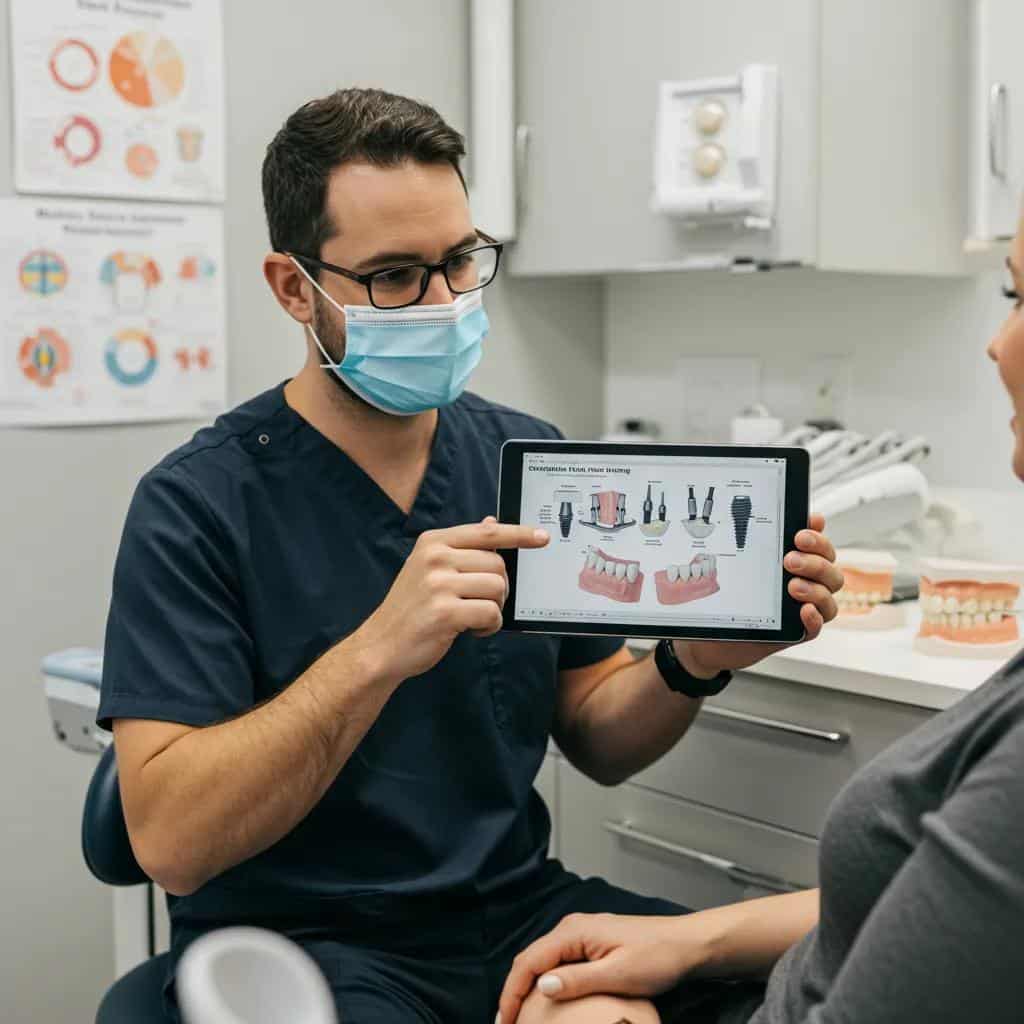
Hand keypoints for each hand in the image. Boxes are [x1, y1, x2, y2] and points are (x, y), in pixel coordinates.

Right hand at [355, 516, 547, 685]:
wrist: (382, 643)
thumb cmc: (412, 607)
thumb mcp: (431, 569)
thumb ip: (463, 548)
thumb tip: (492, 523)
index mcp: (433, 542)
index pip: (487, 532)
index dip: (519, 534)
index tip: (542, 537)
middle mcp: (435, 558)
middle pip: (497, 564)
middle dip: (500, 588)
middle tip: (481, 603)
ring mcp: (438, 584)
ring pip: (497, 588)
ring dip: (495, 609)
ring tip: (474, 618)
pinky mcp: (444, 612)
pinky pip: (490, 612)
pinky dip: (489, 625)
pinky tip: (473, 630)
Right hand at [496, 912, 697, 1023]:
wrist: (686, 944)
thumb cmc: (658, 957)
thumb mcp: (618, 975)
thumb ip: (578, 980)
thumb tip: (541, 987)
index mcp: (574, 932)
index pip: (529, 961)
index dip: (512, 992)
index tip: (505, 1022)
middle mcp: (572, 928)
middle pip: (530, 958)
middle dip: (514, 990)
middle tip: (507, 1023)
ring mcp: (581, 934)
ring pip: (542, 960)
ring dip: (527, 986)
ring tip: (519, 1015)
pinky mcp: (591, 943)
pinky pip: (557, 961)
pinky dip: (543, 980)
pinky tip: (544, 999)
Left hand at [675, 514, 842, 678]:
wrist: (719, 629)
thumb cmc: (739, 592)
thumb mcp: (750, 562)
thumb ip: (771, 541)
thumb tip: (788, 521)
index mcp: (802, 565)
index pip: (824, 550)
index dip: (819, 541)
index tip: (800, 536)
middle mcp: (809, 586)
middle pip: (831, 574)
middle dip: (814, 564)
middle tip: (789, 560)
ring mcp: (804, 609)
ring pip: (829, 600)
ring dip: (815, 590)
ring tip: (792, 587)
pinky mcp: (797, 632)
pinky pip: (815, 627)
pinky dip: (814, 618)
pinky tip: (803, 610)